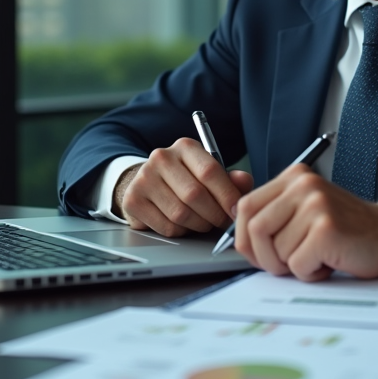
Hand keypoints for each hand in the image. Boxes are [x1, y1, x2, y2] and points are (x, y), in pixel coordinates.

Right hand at [112, 138, 252, 236]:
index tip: (237, 212)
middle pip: (194, 195)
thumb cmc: (186, 179)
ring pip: (180, 214)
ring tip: (203, 223)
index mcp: (185, 147)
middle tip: (222, 223)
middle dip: (214, 215)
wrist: (149, 182)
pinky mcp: (133, 200)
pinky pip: (166, 227)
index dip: (227, 196)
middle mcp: (162, 158)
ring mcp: (144, 178)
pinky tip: (183, 224)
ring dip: (198, 225)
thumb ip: (230, 179)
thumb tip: (244, 182)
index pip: (210, 171)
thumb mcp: (209, 173)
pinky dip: (181, 232)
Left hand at [233, 165, 377, 280]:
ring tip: (317, 258)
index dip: (245, 237)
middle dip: (264, 257)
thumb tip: (238, 239)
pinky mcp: (326, 229)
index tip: (260, 253)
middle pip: (254, 229)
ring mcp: (315, 205)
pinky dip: (310, 274)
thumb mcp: (305, 212)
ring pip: (275, 251)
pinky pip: (297, 264)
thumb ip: (274, 217)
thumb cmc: (345, 230)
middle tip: (286, 265)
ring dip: (293, 267)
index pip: (245, 206)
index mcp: (294, 177)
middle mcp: (303, 185)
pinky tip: (328, 264)